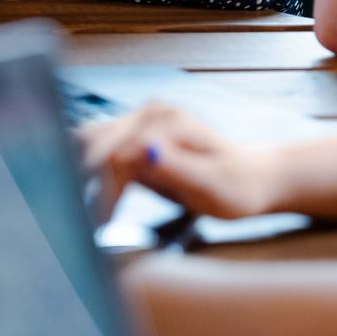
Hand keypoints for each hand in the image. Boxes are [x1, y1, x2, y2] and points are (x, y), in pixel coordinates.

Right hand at [79, 102, 282, 221]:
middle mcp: (151, 113)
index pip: (118, 151)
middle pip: (96, 142)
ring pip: (91, 143)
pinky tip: (101, 204)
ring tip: (92, 214)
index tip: (101, 222)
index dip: (106, 188)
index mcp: (168, 121)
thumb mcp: (210, 185)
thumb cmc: (236, 186)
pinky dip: (94, 176)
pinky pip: (101, 151)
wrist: (250, 179)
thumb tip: (142, 151)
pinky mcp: (136, 137)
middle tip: (89, 220)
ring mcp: (142, 122)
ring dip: (85, 177)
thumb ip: (175, 167)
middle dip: (86, 180)